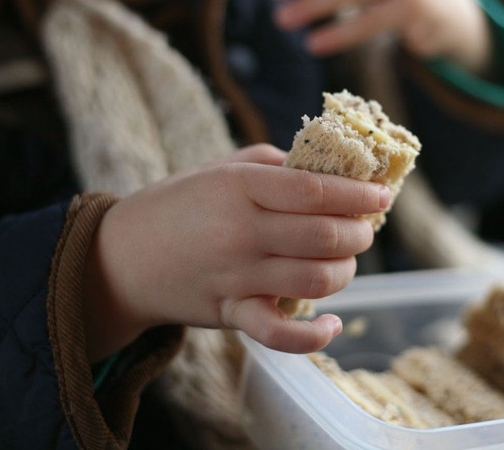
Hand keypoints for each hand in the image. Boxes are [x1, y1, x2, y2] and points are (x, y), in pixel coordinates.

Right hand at [83, 144, 389, 359]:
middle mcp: (241, 231)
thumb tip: (330, 171)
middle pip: (324, 237)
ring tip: (345, 262)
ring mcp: (236, 277)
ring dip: (346, 272)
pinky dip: (315, 337)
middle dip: (359, 234)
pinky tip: (332, 325)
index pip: (316, 190)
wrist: (121, 256)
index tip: (382, 194)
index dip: (358, 193)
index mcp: (239, 186)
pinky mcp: (230, 314)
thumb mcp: (222, 168)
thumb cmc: (179, 204)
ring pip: (315, 281)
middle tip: (364, 229)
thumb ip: (275, 165)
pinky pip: (280, 335)